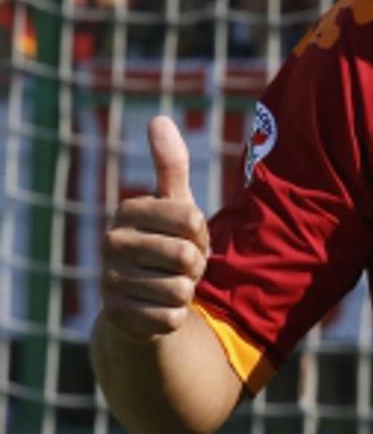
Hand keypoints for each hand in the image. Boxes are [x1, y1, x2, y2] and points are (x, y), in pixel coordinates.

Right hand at [100, 116, 209, 341]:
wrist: (140, 300)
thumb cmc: (164, 243)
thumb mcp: (173, 204)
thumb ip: (171, 165)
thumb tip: (159, 118)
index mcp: (127, 210)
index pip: (192, 217)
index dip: (201, 233)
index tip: (187, 236)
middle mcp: (112, 242)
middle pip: (187, 255)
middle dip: (196, 265)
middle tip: (180, 265)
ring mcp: (110, 280)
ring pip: (181, 288)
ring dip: (186, 291)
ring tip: (168, 284)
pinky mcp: (119, 315)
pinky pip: (172, 316)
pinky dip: (175, 315)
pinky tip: (158, 307)